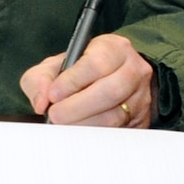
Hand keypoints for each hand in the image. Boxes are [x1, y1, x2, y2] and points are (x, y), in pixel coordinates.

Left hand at [19, 32, 154, 126]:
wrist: (109, 79)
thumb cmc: (79, 70)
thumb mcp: (56, 64)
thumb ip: (41, 78)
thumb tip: (41, 102)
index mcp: (113, 48)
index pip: (96, 63)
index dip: (73, 81)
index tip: (53, 95)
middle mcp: (133, 70)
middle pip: (110, 91)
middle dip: (78, 107)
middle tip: (55, 116)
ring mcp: (141, 96)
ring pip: (117, 115)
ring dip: (86, 124)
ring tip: (63, 126)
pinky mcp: (142, 120)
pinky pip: (120, 131)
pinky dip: (97, 135)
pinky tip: (80, 134)